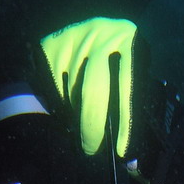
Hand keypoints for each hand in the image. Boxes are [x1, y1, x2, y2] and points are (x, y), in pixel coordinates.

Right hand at [40, 17, 144, 158]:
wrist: (92, 30)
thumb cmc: (119, 62)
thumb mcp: (132, 72)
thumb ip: (132, 100)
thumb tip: (128, 153)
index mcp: (129, 40)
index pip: (127, 87)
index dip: (125, 123)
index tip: (120, 151)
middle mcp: (101, 33)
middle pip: (93, 92)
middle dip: (92, 128)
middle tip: (91, 148)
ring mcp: (74, 37)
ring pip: (71, 92)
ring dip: (75, 115)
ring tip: (80, 122)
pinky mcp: (52, 44)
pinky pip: (54, 87)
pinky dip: (61, 102)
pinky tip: (68, 103)